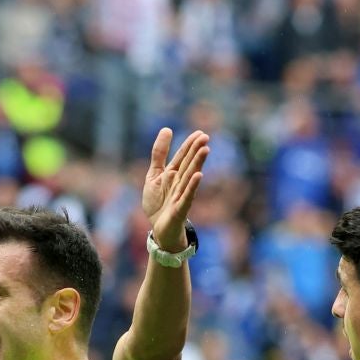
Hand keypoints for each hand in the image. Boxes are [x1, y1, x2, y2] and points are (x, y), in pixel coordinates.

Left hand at [141, 127, 208, 253]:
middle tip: (205, 137)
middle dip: (196, 151)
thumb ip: (159, 154)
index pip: (182, 156)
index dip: (189, 145)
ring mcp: (181, 195)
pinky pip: (187, 196)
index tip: (199, 133)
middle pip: (188, 164)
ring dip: (197, 164)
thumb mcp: (154, 174)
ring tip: (205, 150)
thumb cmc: (158, 203)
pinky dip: (192, 186)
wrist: (159, 229)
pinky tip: (198, 176)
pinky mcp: (180, 209)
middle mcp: (179, 183)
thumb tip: (167, 129)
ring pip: (190, 177)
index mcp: (173, 174)